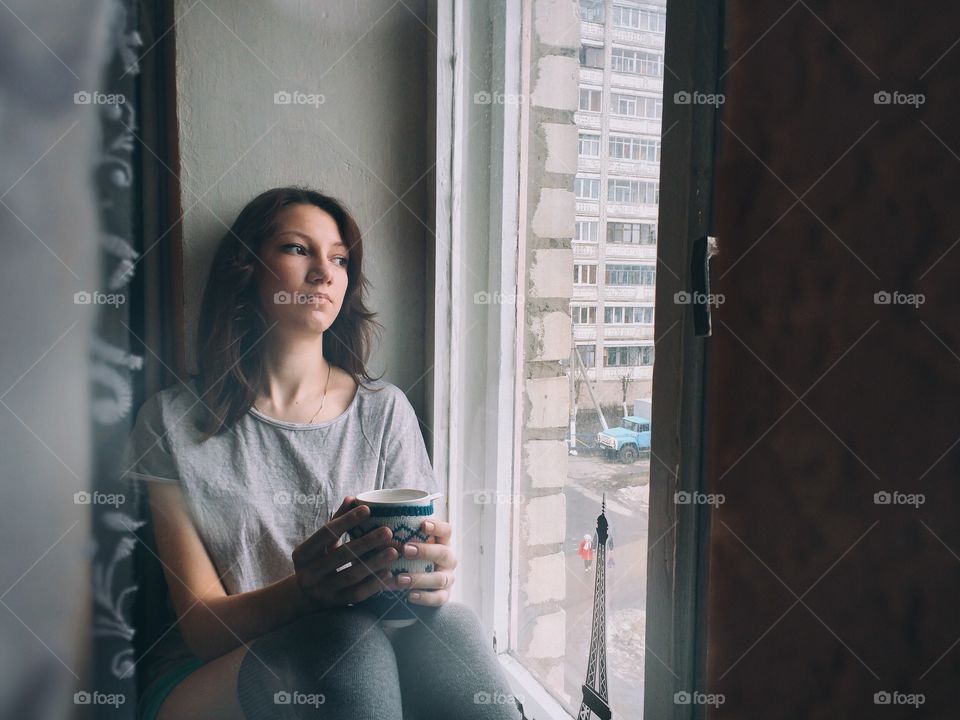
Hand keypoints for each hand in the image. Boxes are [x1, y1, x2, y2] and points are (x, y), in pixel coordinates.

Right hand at [292, 496, 397, 610]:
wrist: (303, 597)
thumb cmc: (317, 561)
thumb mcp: (320, 543)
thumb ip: (336, 520)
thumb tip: (352, 498)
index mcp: (302, 554)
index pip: (325, 533)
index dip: (346, 520)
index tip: (367, 509)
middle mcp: (309, 574)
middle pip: (341, 555)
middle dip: (366, 543)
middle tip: (388, 532)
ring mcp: (322, 591)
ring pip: (351, 576)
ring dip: (374, 563)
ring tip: (394, 551)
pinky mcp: (336, 604)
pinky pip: (358, 594)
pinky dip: (374, 584)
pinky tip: (389, 573)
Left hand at [392, 519, 456, 605]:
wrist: (414, 586)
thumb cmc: (406, 558)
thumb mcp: (404, 544)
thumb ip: (394, 536)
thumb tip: (367, 521)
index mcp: (441, 542)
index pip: (446, 530)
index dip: (437, 526)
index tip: (422, 524)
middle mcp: (448, 559)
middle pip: (444, 553)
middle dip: (425, 551)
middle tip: (405, 550)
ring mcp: (447, 578)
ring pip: (440, 578)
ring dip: (420, 578)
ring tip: (400, 579)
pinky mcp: (443, 595)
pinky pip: (438, 598)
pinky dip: (424, 597)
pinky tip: (409, 595)